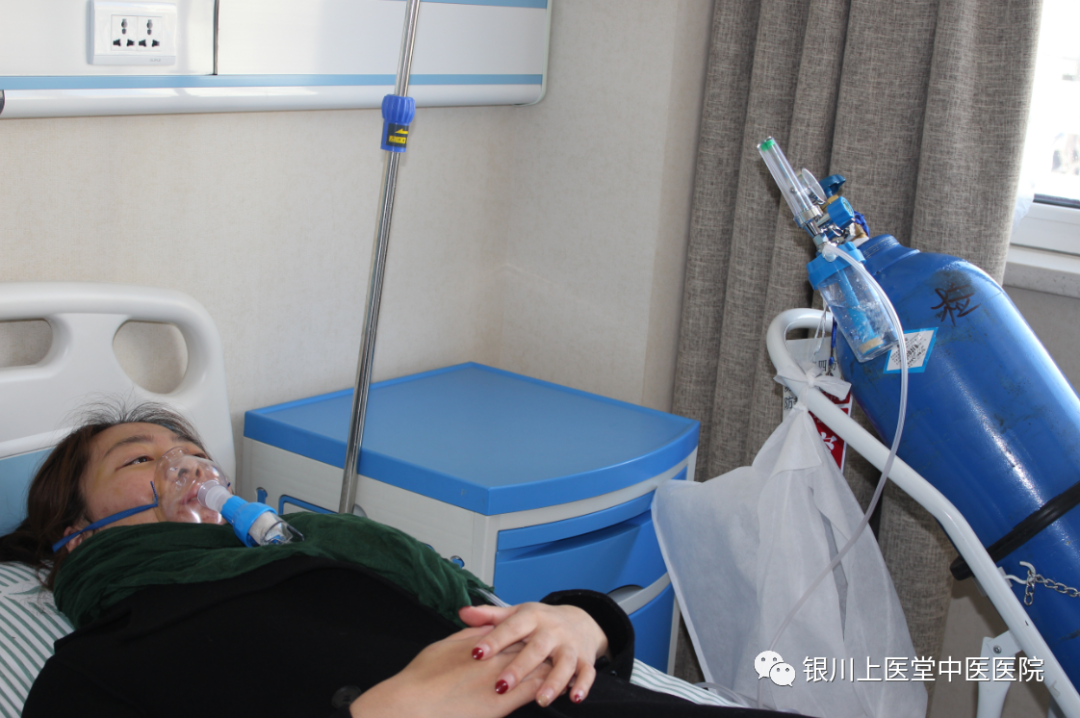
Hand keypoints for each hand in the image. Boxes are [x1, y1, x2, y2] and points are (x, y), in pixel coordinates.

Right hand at [350, 626, 550, 717]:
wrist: (413, 704)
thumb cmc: (422, 677)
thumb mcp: (445, 645)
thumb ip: (469, 634)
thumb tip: (483, 626)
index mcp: (482, 643)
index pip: (514, 632)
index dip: (528, 632)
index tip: (537, 632)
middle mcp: (494, 658)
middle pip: (529, 647)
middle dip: (544, 648)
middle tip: (555, 648)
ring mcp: (500, 681)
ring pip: (536, 668)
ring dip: (550, 668)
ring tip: (561, 669)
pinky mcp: (500, 705)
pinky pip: (532, 693)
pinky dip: (546, 689)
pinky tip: (554, 691)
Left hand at [460, 603, 607, 706]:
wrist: (578, 620)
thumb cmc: (539, 621)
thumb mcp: (515, 614)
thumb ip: (489, 616)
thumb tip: (462, 612)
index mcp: (532, 617)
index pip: (511, 628)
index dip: (494, 640)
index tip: (476, 654)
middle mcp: (552, 630)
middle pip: (537, 649)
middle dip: (520, 667)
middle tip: (501, 685)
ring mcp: (570, 645)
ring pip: (564, 663)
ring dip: (553, 682)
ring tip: (540, 699)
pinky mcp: (585, 659)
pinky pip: (587, 673)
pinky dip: (582, 685)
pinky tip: (574, 698)